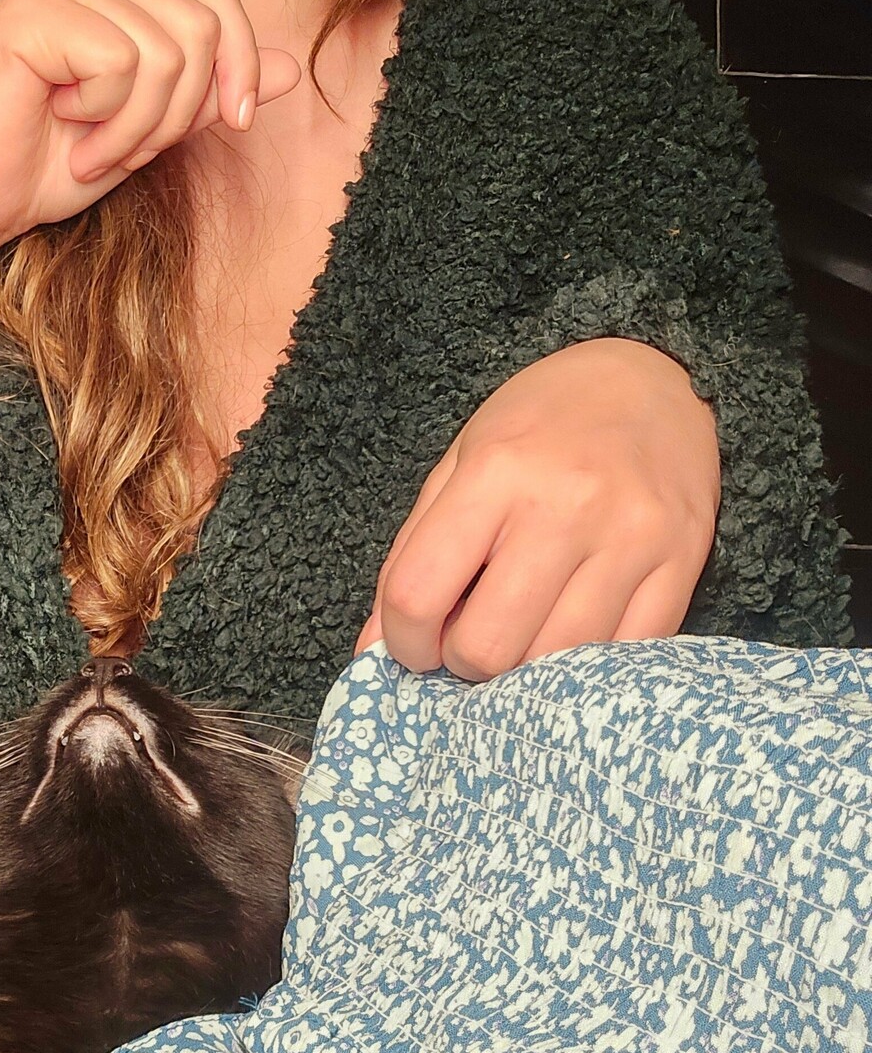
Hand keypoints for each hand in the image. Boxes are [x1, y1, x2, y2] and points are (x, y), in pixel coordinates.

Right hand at [0, 0, 302, 260]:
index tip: (234, 122)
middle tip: (123, 149)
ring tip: (88, 144)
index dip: (242, 63)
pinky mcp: (33, 6)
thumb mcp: (152, 131)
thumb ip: (211, 93)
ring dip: (138, 126)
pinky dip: (106, 118)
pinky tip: (60, 125)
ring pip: (168, 53)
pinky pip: (123, 63)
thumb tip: (294, 69)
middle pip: (202, 27)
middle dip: (179, 112)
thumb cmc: (48, 166)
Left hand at [355, 338, 720, 679]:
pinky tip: (571, 636)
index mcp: (494, 473)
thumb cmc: (543, 424)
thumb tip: (371, 652)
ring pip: (555, 663)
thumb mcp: (460, 463)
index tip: (414, 644)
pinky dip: (587, 664)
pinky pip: (624, 654)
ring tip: (521, 634)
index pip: (417, 596)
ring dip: (525, 673)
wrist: (655, 379)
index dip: (402, 643)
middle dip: (464, 663)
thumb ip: (411, 555)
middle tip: (470, 639)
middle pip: (488, 647)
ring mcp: (630, 538)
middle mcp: (564, 506)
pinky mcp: (682, 562)